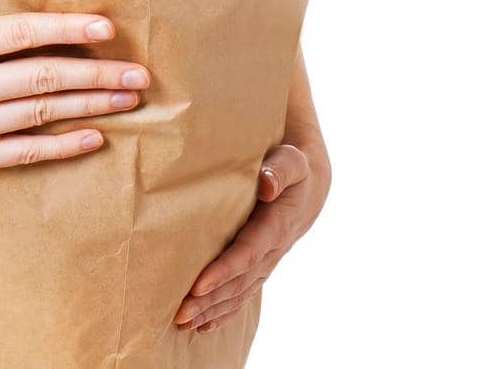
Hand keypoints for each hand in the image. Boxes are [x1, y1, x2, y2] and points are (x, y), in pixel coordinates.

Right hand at [0, 0, 148, 192]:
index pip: (15, 35)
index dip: (63, 28)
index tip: (104, 25)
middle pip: (39, 79)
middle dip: (95, 74)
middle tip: (139, 71)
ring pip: (38, 117)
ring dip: (88, 107)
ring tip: (129, 98)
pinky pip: (21, 154)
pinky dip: (61, 148)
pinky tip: (95, 138)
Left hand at [173, 139, 330, 333]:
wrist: (308, 187)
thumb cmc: (292, 167)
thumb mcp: (291, 161)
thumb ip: (280, 170)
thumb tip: (266, 184)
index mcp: (277, 225)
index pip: (247, 253)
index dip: (223, 271)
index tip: (198, 285)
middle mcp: (272, 251)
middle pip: (239, 281)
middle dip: (210, 300)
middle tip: (180, 313)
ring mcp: (266, 263)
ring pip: (239, 293)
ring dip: (212, 310)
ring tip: (183, 323)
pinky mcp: (260, 268)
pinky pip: (243, 295)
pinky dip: (224, 313)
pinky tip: (204, 326)